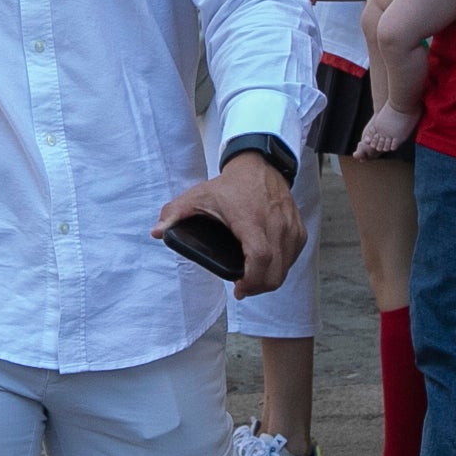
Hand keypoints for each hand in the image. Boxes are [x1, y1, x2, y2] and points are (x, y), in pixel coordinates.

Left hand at [154, 152, 304, 296]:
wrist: (260, 166)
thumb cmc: (230, 185)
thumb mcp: (198, 196)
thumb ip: (175, 214)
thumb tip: (156, 232)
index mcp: (250, 219)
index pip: (259, 257)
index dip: (252, 280)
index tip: (239, 289)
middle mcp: (275, 224)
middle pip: (276, 271)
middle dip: (259, 287)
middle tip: (243, 289)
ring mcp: (290, 227)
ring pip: (286, 268)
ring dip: (270, 279)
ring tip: (252, 279)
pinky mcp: (298, 229)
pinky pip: (292, 257)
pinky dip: (281, 267)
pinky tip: (266, 265)